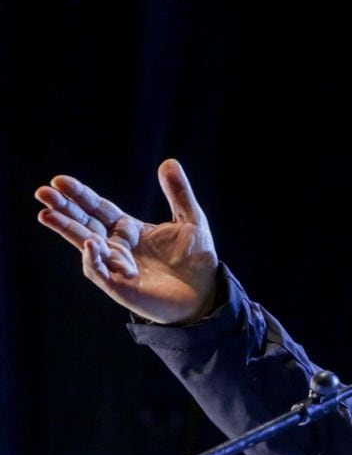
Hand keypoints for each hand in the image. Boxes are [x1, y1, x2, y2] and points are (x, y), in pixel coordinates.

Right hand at [35, 159, 218, 323]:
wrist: (206, 292)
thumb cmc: (196, 258)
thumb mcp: (191, 219)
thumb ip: (179, 193)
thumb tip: (169, 161)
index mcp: (129, 228)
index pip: (98, 208)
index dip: (80, 195)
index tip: (59, 180)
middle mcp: (117, 246)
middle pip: (85, 223)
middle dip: (64, 209)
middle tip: (42, 192)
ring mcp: (117, 266)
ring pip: (86, 245)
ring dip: (68, 230)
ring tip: (46, 215)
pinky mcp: (121, 286)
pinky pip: (101, 272)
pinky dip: (94, 259)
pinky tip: (89, 243)